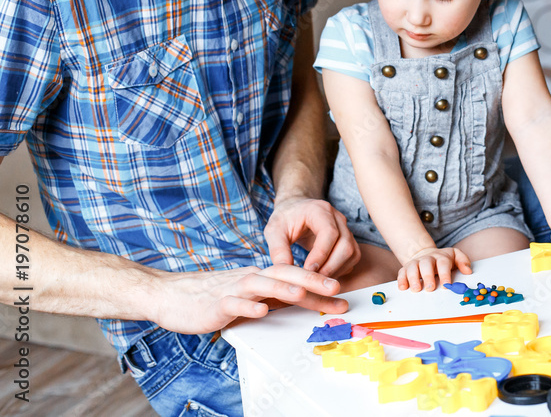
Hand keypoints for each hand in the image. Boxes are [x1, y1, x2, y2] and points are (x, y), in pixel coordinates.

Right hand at [152, 263, 346, 333]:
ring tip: (302, 294)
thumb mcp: (249, 297)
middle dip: (312, 282)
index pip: (295, 278)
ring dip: (283, 288)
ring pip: (262, 285)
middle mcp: (251, 279)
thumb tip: (302, 304)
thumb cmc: (213, 297)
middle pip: (285, 275)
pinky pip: (233, 304)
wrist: (171, 295)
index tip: (343, 297)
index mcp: (261, 278)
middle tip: (336, 289)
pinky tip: (260, 311)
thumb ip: (272, 298)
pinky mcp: (215, 304)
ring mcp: (233, 290)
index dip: (319, 287)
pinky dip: (247, 307)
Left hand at [265, 194, 360, 277]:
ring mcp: (346, 228)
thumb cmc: (285, 218)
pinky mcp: (348, 240)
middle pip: (346, 245)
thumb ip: (278, 249)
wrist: (296, 209)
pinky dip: (340, 270)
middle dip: (330, 267)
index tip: (307, 270)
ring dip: (336, 270)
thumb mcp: (274, 230)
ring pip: (352, 253)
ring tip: (316, 279)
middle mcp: (338, 218)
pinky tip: (323, 274)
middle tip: (311, 279)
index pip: (330, 233)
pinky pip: (352, 258)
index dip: (321, 254)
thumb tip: (285, 271)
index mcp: (320, 210)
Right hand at [397, 246, 471, 291]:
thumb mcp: (455, 256)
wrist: (426, 254)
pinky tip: (403, 288)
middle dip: (428, 276)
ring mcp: (416, 263)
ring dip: (413, 278)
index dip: (445, 274)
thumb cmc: (443, 260)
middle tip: (430, 288)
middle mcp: (427, 259)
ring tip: (416, 289)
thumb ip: (463, 261)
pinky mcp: (406, 268)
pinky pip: (402, 272)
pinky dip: (401, 280)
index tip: (446, 285)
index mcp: (441, 257)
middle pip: (426, 264)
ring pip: (412, 268)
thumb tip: (468, 271)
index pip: (443, 264)